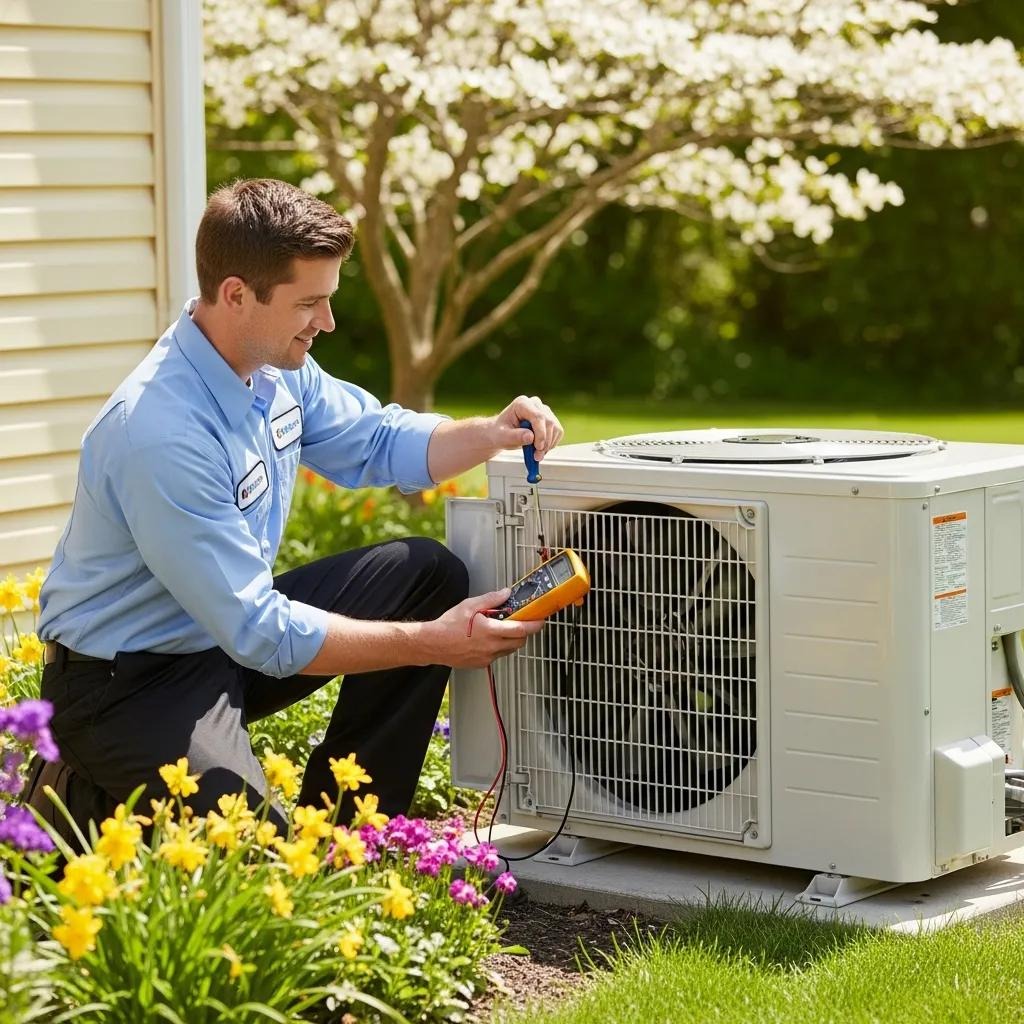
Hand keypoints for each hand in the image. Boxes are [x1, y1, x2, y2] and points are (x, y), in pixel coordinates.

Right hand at [423, 589, 543, 667]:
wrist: (433, 644)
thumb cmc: (448, 625)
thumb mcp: (470, 605)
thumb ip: (491, 599)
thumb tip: (506, 594)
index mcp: (490, 631)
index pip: (521, 630)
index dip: (534, 625)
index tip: (540, 620)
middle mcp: (491, 647)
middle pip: (519, 642)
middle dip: (524, 632)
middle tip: (521, 622)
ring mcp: (487, 657)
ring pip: (509, 650)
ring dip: (511, 640)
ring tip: (501, 629)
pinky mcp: (481, 664)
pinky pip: (498, 656)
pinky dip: (499, 647)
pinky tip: (488, 639)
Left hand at [491, 395, 563, 460]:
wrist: (502, 434)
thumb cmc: (500, 433)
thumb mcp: (502, 437)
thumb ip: (515, 436)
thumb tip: (530, 437)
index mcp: (522, 403)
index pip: (538, 416)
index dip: (540, 433)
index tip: (538, 447)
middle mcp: (535, 404)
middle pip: (549, 422)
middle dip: (544, 442)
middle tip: (537, 456)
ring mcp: (545, 411)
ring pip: (555, 428)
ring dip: (548, 445)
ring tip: (536, 455)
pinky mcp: (550, 420)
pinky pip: (558, 432)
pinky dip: (551, 444)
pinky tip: (540, 449)